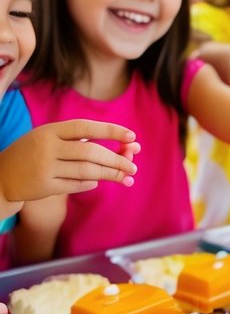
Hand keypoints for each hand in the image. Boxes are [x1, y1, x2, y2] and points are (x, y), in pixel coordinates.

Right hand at [0, 120, 138, 205]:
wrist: (2, 175)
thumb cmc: (34, 153)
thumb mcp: (50, 139)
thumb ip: (80, 142)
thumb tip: (122, 148)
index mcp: (50, 130)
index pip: (85, 127)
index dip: (110, 130)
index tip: (132, 136)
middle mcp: (47, 147)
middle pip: (90, 152)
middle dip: (116, 159)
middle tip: (134, 166)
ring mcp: (45, 168)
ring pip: (86, 171)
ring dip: (110, 174)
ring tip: (127, 176)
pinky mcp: (44, 186)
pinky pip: (75, 186)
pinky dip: (90, 184)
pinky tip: (98, 182)